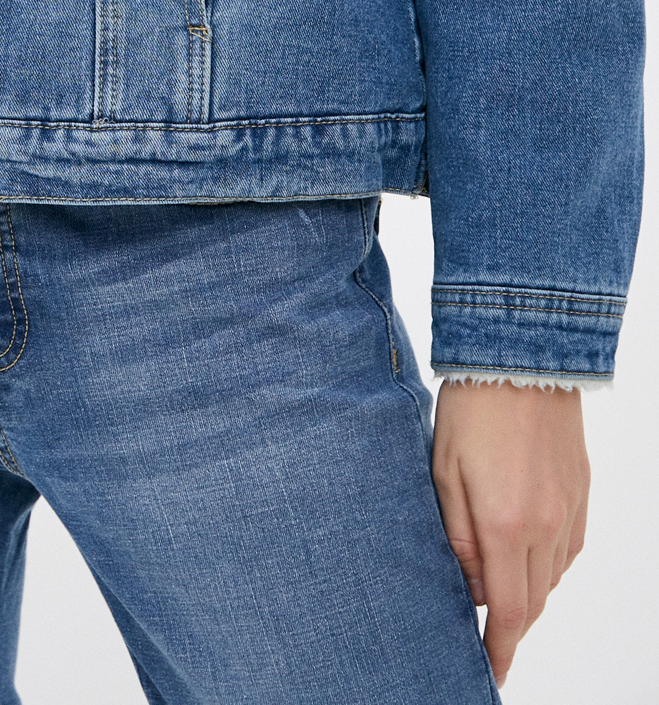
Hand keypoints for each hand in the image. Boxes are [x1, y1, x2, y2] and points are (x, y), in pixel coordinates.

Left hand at [431, 380, 588, 684]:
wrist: (520, 354)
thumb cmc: (471, 409)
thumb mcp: (443, 474)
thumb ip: (457, 538)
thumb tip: (470, 587)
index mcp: (506, 525)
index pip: (509, 611)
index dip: (500, 649)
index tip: (491, 671)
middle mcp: (546, 526)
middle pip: (534, 601)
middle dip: (512, 625)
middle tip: (488, 637)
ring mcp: (569, 510)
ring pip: (551, 577)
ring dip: (528, 591)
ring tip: (498, 589)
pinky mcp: (581, 491)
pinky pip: (568, 548)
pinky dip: (547, 562)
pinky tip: (525, 550)